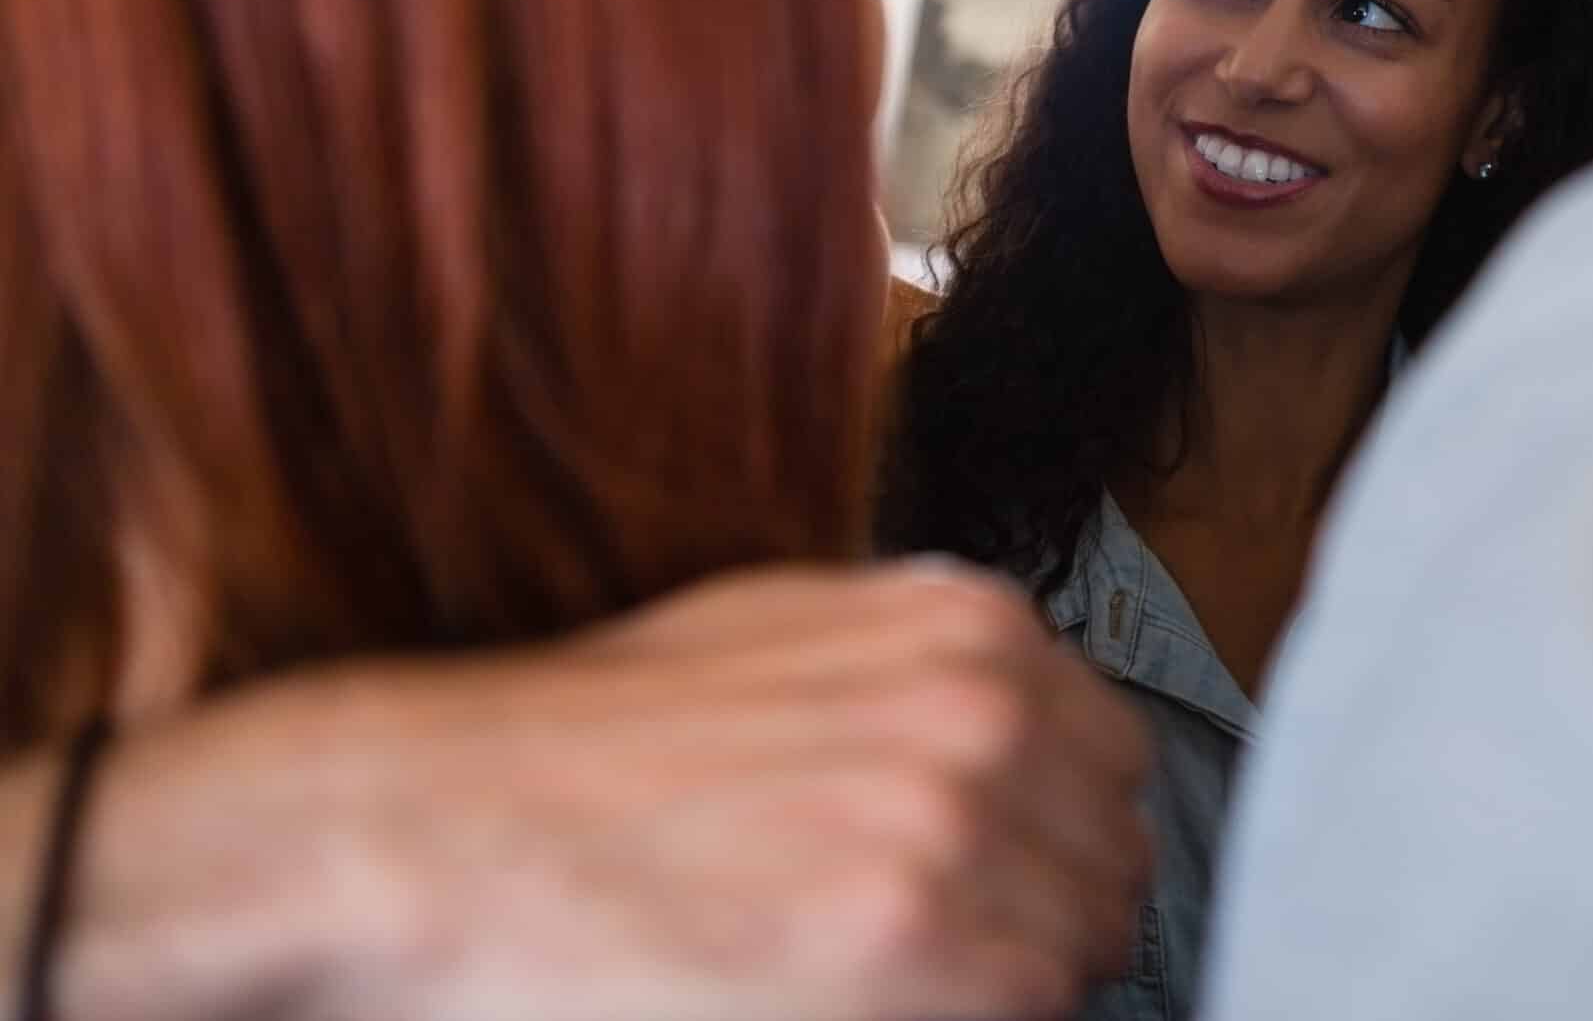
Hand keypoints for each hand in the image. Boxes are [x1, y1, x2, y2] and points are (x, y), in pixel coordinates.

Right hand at [55, 561, 1151, 1020]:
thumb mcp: (790, 631)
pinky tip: (866, 1000)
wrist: (454, 823)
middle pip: (1111, 864)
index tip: (1023, 875)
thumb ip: (929, 671)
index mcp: (970, 631)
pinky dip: (964, 1015)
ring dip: (1007, 979)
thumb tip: (1025, 736)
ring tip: (897, 978)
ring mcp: (954, 832)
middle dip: (1048, 912)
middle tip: (952, 948)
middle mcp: (984, 717)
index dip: (1063, 832)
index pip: (1118, 760)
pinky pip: (1018, 1010)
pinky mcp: (909, 946)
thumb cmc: (597, 739)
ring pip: (1075, 954)